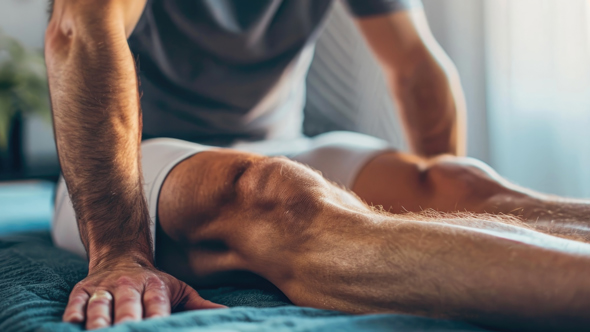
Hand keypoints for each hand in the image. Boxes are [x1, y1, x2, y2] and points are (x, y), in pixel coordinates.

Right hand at [62, 260, 225, 329]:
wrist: (120, 255)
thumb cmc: (155, 283)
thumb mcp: (179, 289)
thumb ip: (199, 306)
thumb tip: (227, 315)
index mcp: (155, 287)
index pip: (157, 303)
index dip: (157, 316)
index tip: (159, 327)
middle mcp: (129, 285)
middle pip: (128, 305)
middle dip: (128, 320)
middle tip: (128, 331)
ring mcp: (104, 287)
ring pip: (101, 305)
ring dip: (100, 320)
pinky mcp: (83, 289)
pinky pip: (77, 301)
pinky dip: (74, 312)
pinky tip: (73, 324)